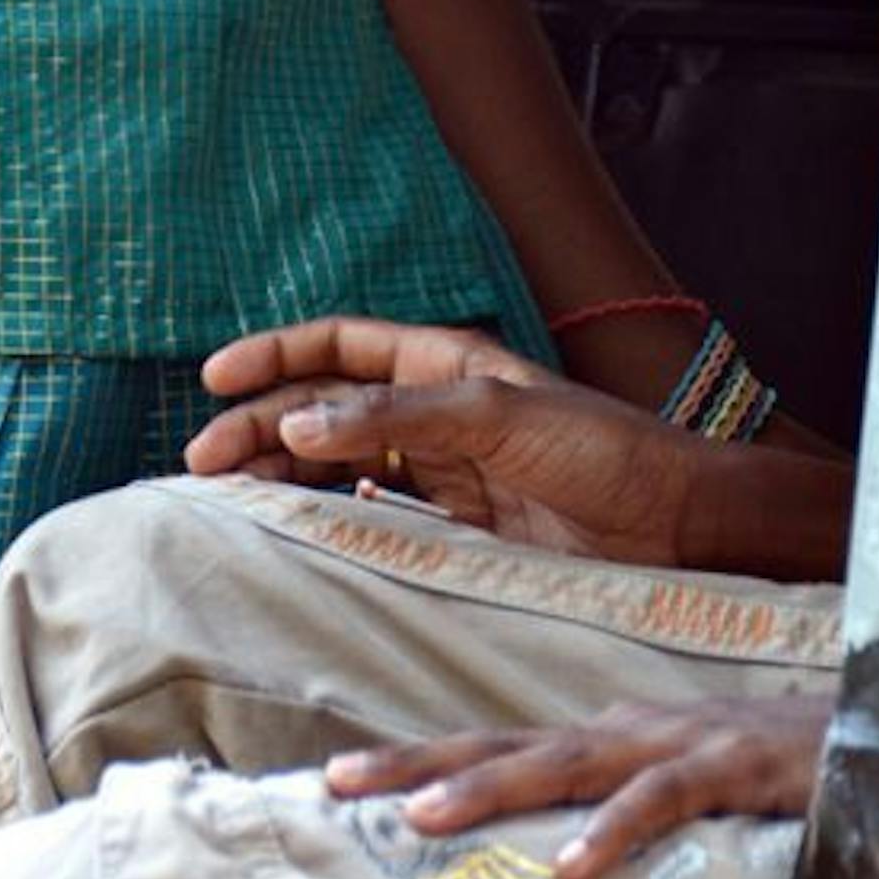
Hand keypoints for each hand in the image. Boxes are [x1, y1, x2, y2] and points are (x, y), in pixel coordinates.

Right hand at [188, 315, 708, 560]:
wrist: (675, 525)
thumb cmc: (603, 451)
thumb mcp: (498, 416)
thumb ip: (397, 418)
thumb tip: (298, 419)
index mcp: (442, 363)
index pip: (339, 346)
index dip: (274, 355)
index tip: (214, 378)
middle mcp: (434, 410)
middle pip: (325, 409)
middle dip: (260, 426)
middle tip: (203, 463)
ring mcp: (442, 470)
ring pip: (340, 464)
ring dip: (285, 477)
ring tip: (231, 499)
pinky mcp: (457, 527)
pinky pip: (375, 516)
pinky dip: (330, 520)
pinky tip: (298, 533)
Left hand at [325, 690, 831, 878]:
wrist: (873, 733)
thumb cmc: (769, 767)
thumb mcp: (673, 790)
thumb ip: (612, 809)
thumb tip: (543, 851)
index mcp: (609, 737)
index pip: (496, 744)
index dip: (418, 759)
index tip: (338, 777)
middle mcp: (627, 730)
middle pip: (506, 743)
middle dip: (418, 763)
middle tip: (337, 782)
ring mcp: (675, 741)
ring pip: (568, 763)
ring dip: (490, 786)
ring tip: (421, 817)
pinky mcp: (730, 767)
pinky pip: (663, 800)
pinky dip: (614, 830)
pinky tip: (572, 866)